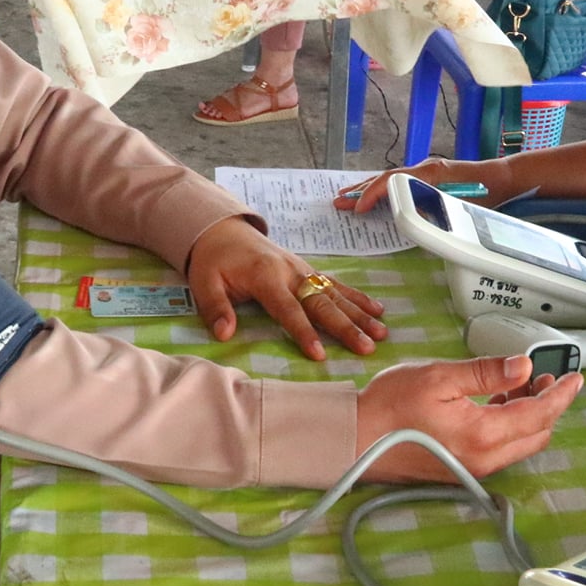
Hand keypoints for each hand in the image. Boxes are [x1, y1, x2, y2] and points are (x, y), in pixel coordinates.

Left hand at [185, 217, 386, 359]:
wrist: (223, 230)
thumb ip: (216, 308)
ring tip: (381, 332)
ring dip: (359, 314)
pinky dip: (357, 297)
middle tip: (366, 346)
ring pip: (335, 294)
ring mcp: (303, 269)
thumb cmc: (214, 261)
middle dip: (345, 326)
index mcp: (266, 276)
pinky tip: (377, 310)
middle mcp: (291, 272)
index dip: (304, 332)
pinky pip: (336, 284)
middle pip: (321, 302)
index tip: (320, 355)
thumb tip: (225, 334)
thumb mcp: (204, 283)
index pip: (288, 309)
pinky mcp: (308, 270)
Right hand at [335, 157, 516, 212]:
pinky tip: (374, 198)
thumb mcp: (461, 204)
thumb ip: (435, 207)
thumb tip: (410, 214)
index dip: (373, 193)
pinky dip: (383, 189)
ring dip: (369, 188)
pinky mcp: (430, 176)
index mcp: (430, 173)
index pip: (394, 181)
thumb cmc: (487, 192)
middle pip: (386, 177)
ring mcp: (426, 171)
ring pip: (391, 178)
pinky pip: (400, 182)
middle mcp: (425, 168)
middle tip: (338, 202)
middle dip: (361, 190)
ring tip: (347, 199)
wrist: (504, 177)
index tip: (358, 207)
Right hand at [356, 355, 582, 481]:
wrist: (356, 439)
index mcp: (483, 435)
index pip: (538, 414)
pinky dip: (509, 425)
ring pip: (519, 442)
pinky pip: (500, 448)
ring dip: (529, 415)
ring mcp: (473, 467)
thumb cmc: (389, 407)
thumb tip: (523, 367)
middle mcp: (484, 458)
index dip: (561, 394)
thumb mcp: (439, 376)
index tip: (575, 377)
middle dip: (548, 404)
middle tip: (548, 377)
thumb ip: (486, 372)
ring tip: (521, 385)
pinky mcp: (461, 468)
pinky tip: (496, 402)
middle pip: (536, 434)